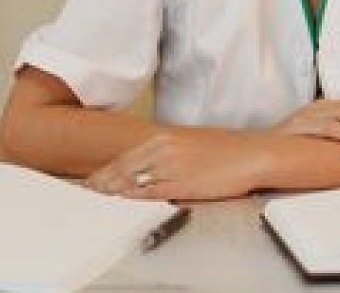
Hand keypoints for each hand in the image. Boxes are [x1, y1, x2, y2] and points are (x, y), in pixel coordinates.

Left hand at [85, 129, 271, 200]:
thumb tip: (150, 165)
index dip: (107, 170)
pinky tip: (121, 203)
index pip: (126, 156)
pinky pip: (150, 193)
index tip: (92, 179)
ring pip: (131, 180)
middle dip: (102, 181)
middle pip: (123, 168)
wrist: (253, 153)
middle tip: (86, 191)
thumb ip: (168, 152)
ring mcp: (172, 166)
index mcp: (165, 137)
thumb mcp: (191, 143)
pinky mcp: (182, 183)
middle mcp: (164, 149)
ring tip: (95, 199)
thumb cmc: (227, 150)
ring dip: (111, 191)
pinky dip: (132, 198)